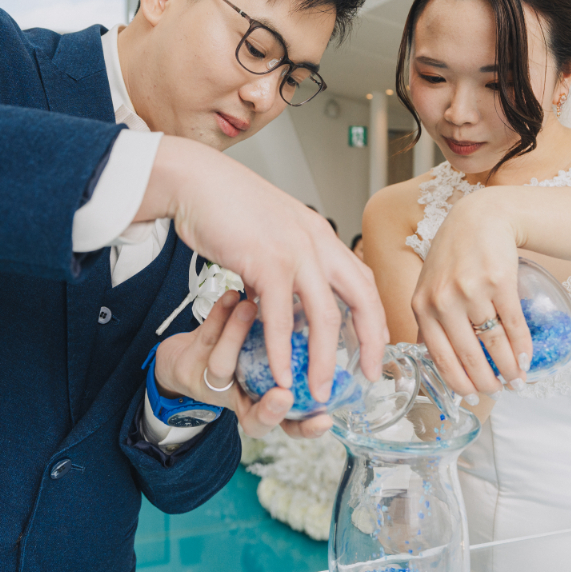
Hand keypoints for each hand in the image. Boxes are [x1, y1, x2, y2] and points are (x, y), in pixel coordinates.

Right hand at [140, 137, 386, 401]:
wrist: (194, 180)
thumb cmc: (224, 205)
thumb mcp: (271, 232)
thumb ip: (284, 263)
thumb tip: (282, 298)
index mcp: (320, 235)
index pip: (363, 280)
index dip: (374, 317)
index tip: (376, 346)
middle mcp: (317, 241)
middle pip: (362, 298)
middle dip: (370, 342)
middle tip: (367, 375)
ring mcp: (295, 251)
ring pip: (325, 316)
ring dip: (323, 360)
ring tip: (319, 391)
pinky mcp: (267, 261)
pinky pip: (280, 317)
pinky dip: (280, 351)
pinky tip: (279, 374)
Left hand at [154, 290, 331, 438]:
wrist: (188, 356)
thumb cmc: (241, 355)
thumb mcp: (276, 353)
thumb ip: (303, 342)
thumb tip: (346, 319)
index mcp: (267, 399)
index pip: (293, 425)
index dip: (308, 427)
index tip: (325, 418)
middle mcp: (240, 397)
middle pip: (256, 419)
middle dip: (271, 410)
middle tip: (285, 395)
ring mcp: (211, 379)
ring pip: (223, 366)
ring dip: (237, 335)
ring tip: (252, 306)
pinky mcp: (189, 359)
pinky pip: (205, 336)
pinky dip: (219, 315)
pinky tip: (231, 296)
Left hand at [411, 188, 531, 397]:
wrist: (480, 218)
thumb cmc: (453, 255)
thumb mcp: (429, 286)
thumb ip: (429, 321)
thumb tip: (433, 360)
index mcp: (422, 306)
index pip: (440, 356)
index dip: (459, 382)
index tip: (473, 396)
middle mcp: (444, 300)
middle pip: (468, 355)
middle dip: (486, 381)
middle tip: (498, 392)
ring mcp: (472, 290)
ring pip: (493, 342)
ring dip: (508, 367)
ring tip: (516, 380)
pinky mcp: (499, 282)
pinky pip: (512, 324)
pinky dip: (521, 346)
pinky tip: (526, 358)